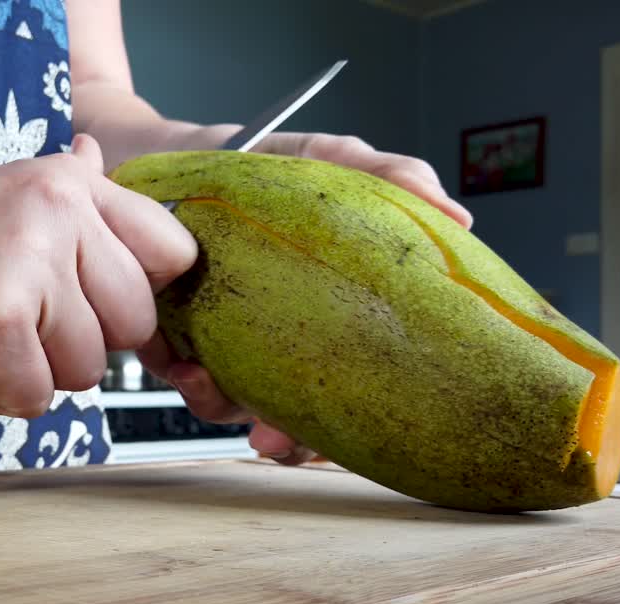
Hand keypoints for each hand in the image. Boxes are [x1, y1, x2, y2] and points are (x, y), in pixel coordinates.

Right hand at [0, 134, 196, 418]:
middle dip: (82, 345)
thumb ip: (62, 193)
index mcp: (67, 184)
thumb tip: (101, 160)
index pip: (170, 251)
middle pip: (135, 324)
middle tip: (23, 329)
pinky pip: (36, 398)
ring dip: (34, 374)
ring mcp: (29, 268)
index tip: (101, 309)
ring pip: (88, 369)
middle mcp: (59, 215)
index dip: (140, 296)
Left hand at [137, 131, 471, 463]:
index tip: (350, 435)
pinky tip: (183, 360)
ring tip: (214, 384)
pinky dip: (176, 368)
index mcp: (320, 318)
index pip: (351, 388)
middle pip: (291, 417)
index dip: (354, 423)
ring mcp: (217, 342)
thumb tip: (455, 215)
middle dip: (287, 439)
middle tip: (275, 438)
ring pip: (225, 405)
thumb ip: (386, 177)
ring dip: (221, 405)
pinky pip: (170, 369)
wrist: (168, 149)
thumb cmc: (257, 162)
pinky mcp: (163, 333)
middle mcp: (272, 341)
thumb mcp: (327, 160)